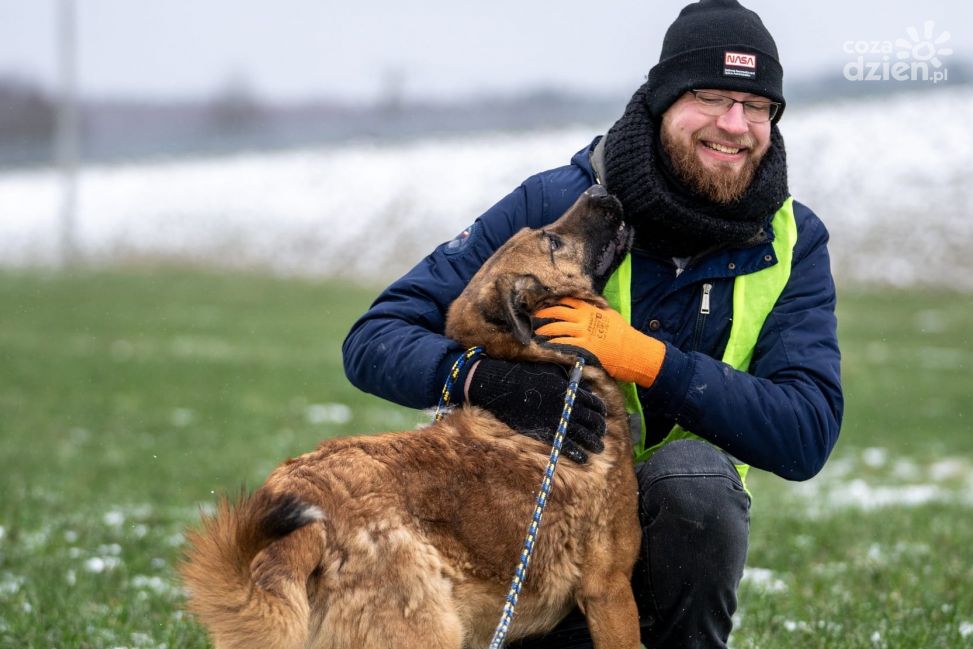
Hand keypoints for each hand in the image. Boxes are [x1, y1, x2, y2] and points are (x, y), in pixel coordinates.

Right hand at [464, 358, 605, 462]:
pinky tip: (583, 458)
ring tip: (598, 449)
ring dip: (593, 443)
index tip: (602, 415)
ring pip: (583, 435)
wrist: (505, 388)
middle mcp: (568, 406)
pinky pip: (567, 445)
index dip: (600, 410)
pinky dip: (577, 453)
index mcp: (570, 390)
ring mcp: (558, 420)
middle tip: (601, 435)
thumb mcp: (550, 371)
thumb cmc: (525, 376)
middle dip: (599, 429)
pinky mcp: (547, 431)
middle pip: (591, 420)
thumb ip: (566, 379)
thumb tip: (580, 385)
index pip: (593, 402)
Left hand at [533, 297, 665, 387]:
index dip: (551, 301)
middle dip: (542, 314)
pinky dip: (552, 344)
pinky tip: (543, 346)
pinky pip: (563, 344)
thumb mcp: (609, 315)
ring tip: (533, 334)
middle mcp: (584, 318)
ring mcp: (583, 332)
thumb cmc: (623, 333)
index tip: (540, 304)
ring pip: (556, 328)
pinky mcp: (584, 347)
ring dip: (543, 331)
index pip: (566, 300)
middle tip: (531, 318)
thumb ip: (594, 310)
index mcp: (590, 308)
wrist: (633, 350)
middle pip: (556, 312)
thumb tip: (582, 307)